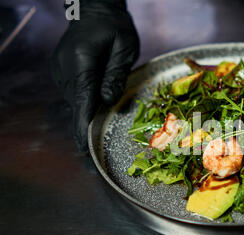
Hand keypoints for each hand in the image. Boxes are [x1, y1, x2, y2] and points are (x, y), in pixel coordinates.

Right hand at [51, 0, 138, 151]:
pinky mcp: (62, 73)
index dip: (83, 126)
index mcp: (81, 60)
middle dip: (87, 127)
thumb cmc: (115, 27)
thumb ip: (116, 75)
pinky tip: (95, 108)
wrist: (95, 11)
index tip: (83, 148)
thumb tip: (108, 102)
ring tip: (99, 130)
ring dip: (88, 114)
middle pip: (78, 104)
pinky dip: (85, 103)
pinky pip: (75, 94)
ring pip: (76, 101)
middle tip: (95, 153)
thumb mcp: (124, 48)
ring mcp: (60, 71)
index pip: (82, 99)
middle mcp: (65, 68)